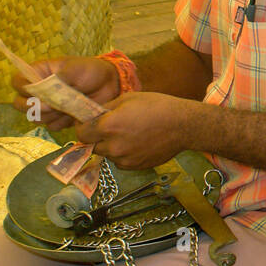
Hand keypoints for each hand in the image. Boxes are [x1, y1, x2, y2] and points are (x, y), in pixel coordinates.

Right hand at [12, 55, 119, 130]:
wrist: (110, 85)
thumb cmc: (91, 71)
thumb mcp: (75, 69)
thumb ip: (58, 79)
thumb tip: (44, 91)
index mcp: (39, 73)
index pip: (17, 81)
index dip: (22, 88)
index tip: (36, 91)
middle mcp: (39, 91)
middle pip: (20, 104)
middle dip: (35, 106)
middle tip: (53, 104)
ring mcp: (48, 106)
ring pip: (35, 118)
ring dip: (51, 114)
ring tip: (69, 105)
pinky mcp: (58, 119)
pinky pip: (52, 126)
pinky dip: (62, 122)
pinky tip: (74, 113)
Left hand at [75, 92, 192, 169]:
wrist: (183, 125)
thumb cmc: (158, 106)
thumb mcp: (129, 98)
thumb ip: (106, 108)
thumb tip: (93, 114)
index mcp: (109, 126)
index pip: (81, 133)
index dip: (84, 126)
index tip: (90, 122)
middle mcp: (113, 146)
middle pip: (92, 146)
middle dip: (96, 137)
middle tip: (110, 128)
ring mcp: (124, 159)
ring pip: (107, 154)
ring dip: (111, 146)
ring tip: (128, 135)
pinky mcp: (134, 167)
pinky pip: (120, 161)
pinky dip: (123, 154)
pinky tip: (137, 143)